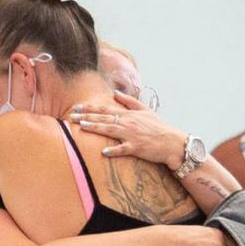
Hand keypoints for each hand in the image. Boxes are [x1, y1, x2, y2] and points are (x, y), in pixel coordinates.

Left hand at [70, 91, 187, 170]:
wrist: (172, 142)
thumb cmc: (159, 127)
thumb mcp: (145, 110)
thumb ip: (129, 101)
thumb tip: (115, 93)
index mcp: (128, 114)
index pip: (106, 109)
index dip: (90, 108)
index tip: (77, 107)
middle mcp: (128, 123)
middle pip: (104, 118)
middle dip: (87, 117)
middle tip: (72, 116)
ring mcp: (132, 135)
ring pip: (110, 130)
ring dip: (96, 128)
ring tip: (82, 127)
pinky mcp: (137, 148)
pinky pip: (123, 149)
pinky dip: (114, 150)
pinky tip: (104, 151)